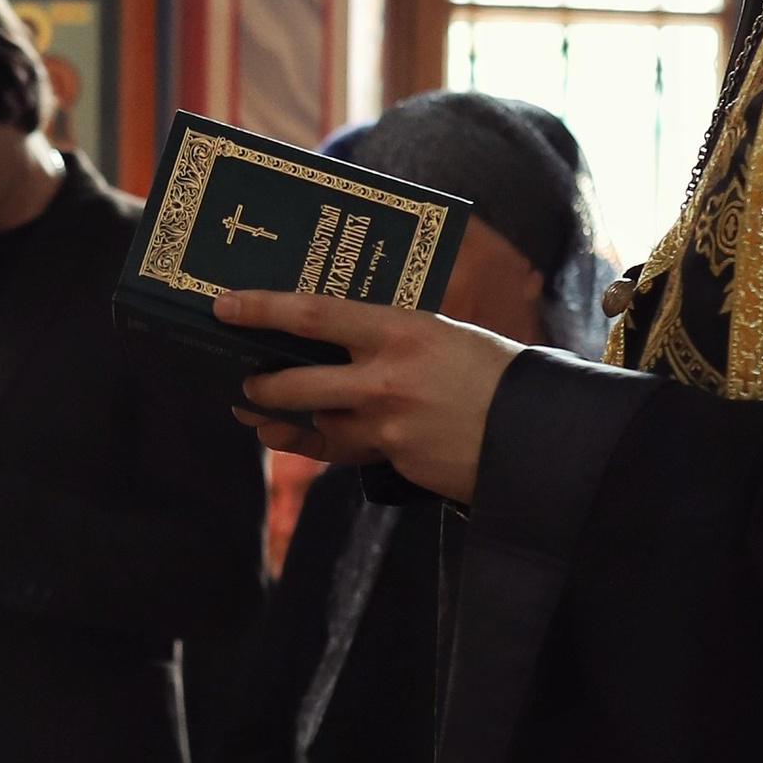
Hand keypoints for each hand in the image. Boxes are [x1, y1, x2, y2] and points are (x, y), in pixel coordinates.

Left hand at [215, 289, 519, 501]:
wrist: (538, 431)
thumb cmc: (494, 371)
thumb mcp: (446, 333)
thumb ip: (395, 333)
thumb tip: (340, 326)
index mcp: (401, 329)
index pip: (314, 315)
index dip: (263, 309)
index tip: (224, 305)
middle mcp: (386, 377)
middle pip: (297, 381)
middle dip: (260, 384)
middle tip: (242, 379)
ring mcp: (388, 424)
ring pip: (316, 422)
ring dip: (284, 419)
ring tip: (258, 413)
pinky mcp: (394, 458)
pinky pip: (340, 451)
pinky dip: (313, 444)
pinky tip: (290, 438)